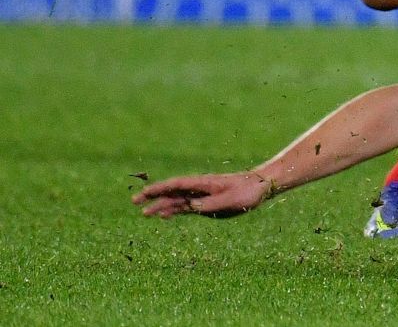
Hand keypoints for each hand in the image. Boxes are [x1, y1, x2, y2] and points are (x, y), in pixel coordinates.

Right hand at [133, 171, 271, 219]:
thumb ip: (209, 204)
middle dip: (152, 196)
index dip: (158, 189)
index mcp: (203, 183)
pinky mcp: (207, 202)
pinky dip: (173, 210)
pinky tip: (164, 216)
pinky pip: (186, 206)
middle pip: (171, 191)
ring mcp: (202, 194)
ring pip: (177, 200)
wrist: (261, 187)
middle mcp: (199, 187)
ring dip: (160, 205)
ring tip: (144, 213)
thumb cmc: (247, 192)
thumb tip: (189, 207)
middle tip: (133, 201)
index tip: (143, 194)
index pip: (175, 185)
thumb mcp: (229, 200)